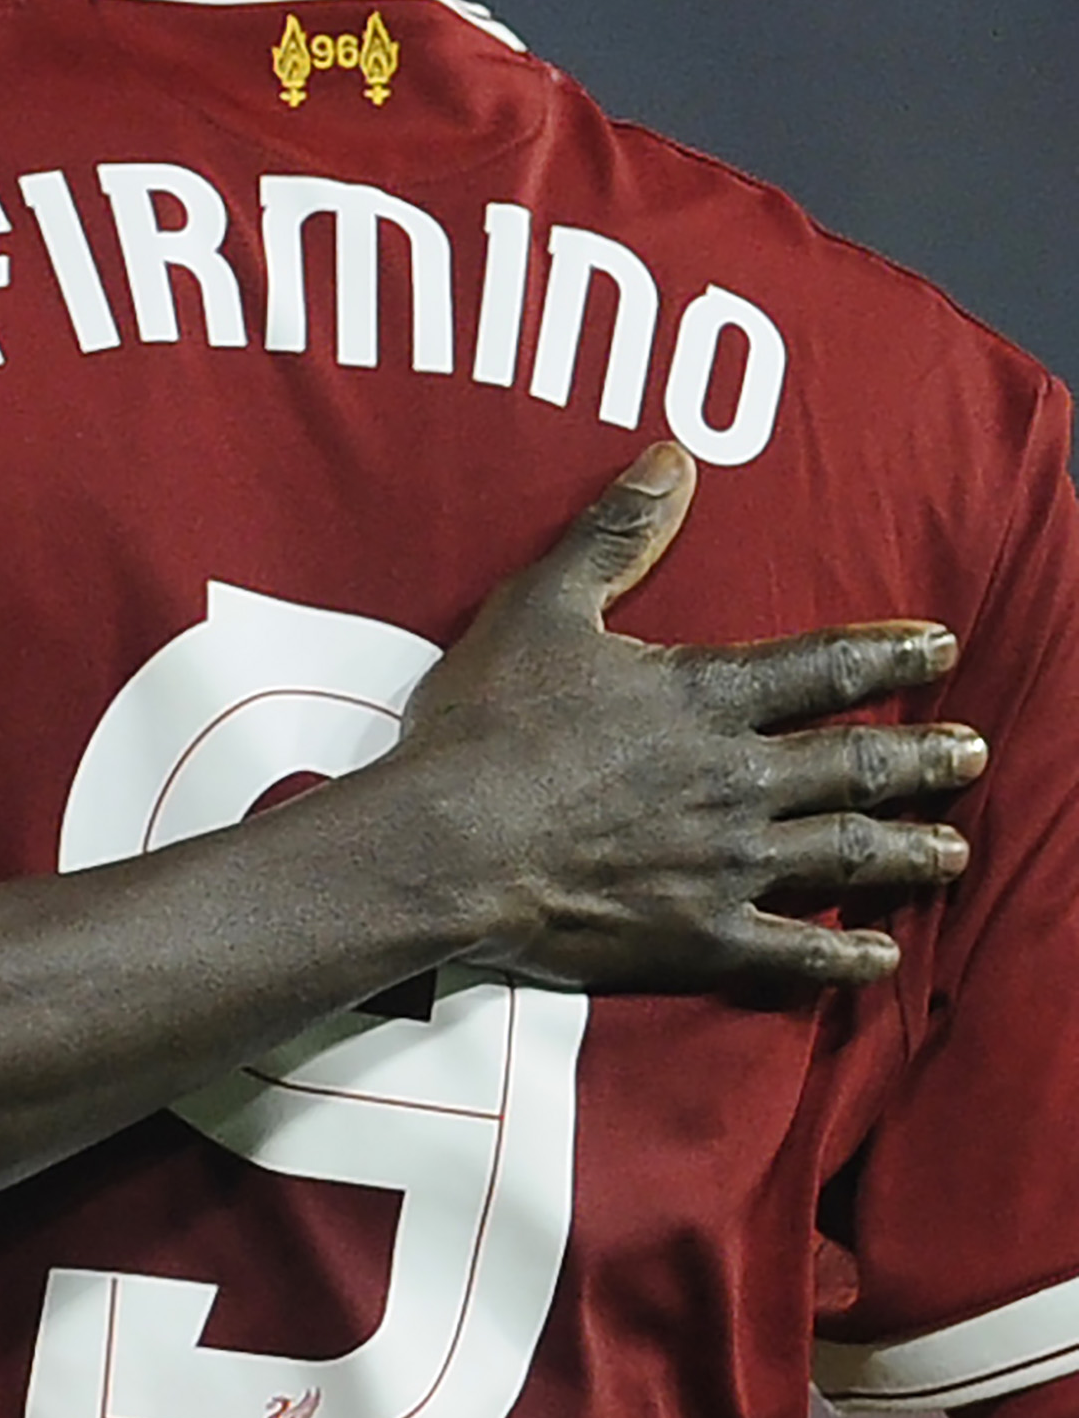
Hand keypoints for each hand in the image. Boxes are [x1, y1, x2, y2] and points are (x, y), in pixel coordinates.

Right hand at [394, 442, 982, 990]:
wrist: (446, 844)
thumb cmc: (484, 725)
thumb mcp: (539, 606)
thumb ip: (613, 535)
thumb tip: (673, 460)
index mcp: (705, 697)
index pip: (824, 668)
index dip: (890, 655)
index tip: (942, 649)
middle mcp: (738, 779)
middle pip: (856, 764)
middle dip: (926, 756)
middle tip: (973, 752)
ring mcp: (726, 862)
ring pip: (847, 854)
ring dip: (911, 850)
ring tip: (953, 850)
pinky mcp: (699, 935)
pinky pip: (796, 952)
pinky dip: (847, 957)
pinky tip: (881, 957)